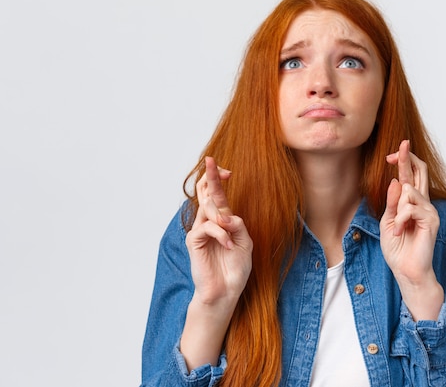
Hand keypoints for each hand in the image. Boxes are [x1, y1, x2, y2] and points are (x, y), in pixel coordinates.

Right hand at [185, 156, 252, 305]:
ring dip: (222, 218)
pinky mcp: (194, 241)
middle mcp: (209, 222)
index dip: (218, 179)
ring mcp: (200, 231)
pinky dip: (221, 234)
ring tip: (230, 236)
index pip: (216, 195)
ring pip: (207, 208)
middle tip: (211, 160)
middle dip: (209, 176)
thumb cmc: (235, 268)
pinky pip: (208, 227)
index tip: (227, 170)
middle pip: (205, 193)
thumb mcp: (245, 242)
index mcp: (222, 221)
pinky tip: (227, 245)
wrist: (226, 290)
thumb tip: (226, 215)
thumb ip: (238, 225)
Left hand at [380, 140, 442, 319]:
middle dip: (408, 157)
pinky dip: (401, 219)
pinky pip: (411, 208)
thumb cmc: (397, 248)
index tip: (392, 154)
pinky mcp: (431, 220)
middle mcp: (423, 203)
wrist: (406, 270)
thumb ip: (392, 203)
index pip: (411, 175)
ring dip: (397, 209)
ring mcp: (429, 210)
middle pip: (420, 171)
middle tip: (402, 144)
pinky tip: (400, 231)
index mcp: (412, 202)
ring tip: (397, 227)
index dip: (404, 160)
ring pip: (409, 191)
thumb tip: (396, 181)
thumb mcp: (388, 221)